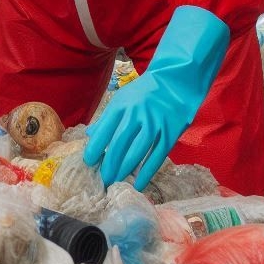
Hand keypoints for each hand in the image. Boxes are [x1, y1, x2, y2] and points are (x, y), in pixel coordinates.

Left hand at [83, 6, 229, 190]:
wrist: (175, 81)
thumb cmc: (144, 92)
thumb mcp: (122, 98)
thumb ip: (107, 118)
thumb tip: (89, 133)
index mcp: (121, 105)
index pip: (104, 130)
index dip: (95, 147)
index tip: (88, 162)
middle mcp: (137, 115)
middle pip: (119, 144)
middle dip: (109, 164)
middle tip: (103, 179)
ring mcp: (155, 124)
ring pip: (137, 152)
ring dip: (125, 169)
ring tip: (116, 182)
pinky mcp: (170, 133)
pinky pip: (157, 156)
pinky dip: (147, 171)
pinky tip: (138, 182)